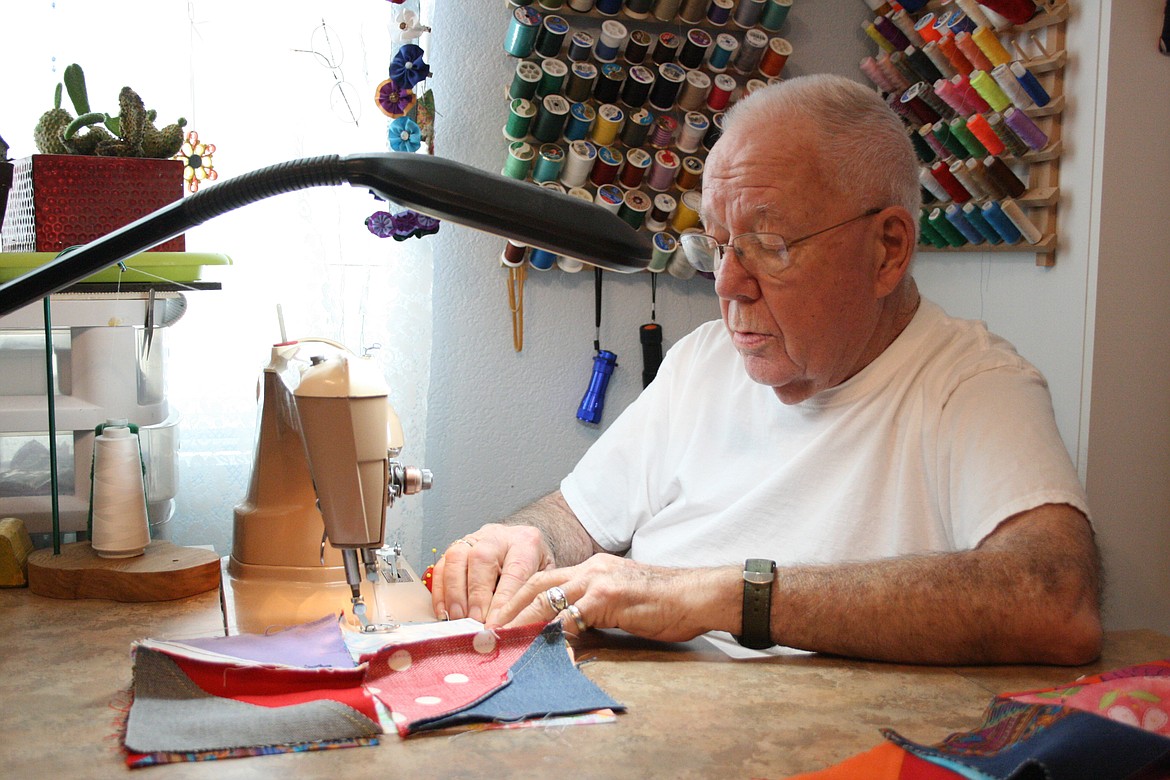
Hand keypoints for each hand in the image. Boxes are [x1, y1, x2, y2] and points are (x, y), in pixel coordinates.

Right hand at [431, 523, 554, 623]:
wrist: (523, 541)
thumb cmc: (535, 565)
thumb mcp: (545, 578)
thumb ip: (536, 597)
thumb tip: (523, 627)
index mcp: (526, 542)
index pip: (514, 571)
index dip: (503, 600)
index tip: (497, 624)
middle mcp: (498, 536)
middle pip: (482, 559)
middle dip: (477, 595)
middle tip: (476, 622)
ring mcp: (474, 539)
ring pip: (457, 557)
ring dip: (455, 592)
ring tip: (458, 618)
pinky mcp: (456, 548)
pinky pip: (441, 566)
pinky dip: (440, 591)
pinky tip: (444, 612)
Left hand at [492, 554, 736, 642]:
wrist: (699, 594)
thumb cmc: (667, 603)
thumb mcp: (623, 604)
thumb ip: (595, 613)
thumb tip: (570, 636)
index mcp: (593, 568)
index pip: (544, 581)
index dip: (517, 602)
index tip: (499, 623)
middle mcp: (590, 568)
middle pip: (535, 586)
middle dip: (507, 610)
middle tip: (486, 634)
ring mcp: (598, 580)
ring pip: (545, 600)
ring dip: (519, 624)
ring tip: (501, 643)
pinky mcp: (609, 596)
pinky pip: (570, 618)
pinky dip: (551, 636)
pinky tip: (540, 651)